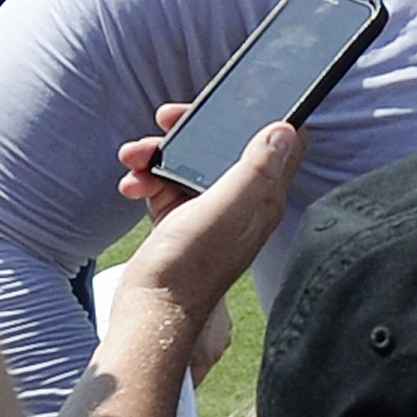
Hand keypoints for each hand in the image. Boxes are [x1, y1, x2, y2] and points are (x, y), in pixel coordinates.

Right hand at [101, 106, 305, 374]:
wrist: (150, 313)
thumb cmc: (187, 267)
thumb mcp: (223, 210)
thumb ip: (254, 169)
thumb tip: (286, 128)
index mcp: (262, 199)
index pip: (280, 142)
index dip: (259, 115)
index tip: (228, 103)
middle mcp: (241, 204)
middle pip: (225, 146)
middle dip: (192, 130)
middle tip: (165, 119)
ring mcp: (210, 213)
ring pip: (188, 164)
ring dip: (158, 154)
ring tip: (133, 158)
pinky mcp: (181, 222)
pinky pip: (166, 186)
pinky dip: (147, 179)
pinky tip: (130, 186)